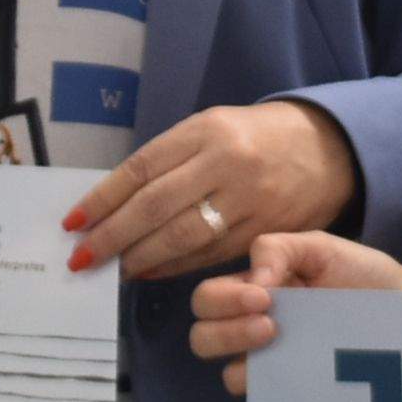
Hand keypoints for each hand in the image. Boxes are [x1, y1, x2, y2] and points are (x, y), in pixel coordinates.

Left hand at [66, 100, 359, 280]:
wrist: (328, 149)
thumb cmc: (255, 138)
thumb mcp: (212, 129)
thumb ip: (169, 161)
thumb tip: (114, 204)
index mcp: (207, 130)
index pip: (142, 168)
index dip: (103, 198)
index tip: (73, 222)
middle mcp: (226, 163)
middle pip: (156, 206)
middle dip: (113, 236)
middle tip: (83, 257)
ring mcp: (249, 199)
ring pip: (183, 236)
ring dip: (141, 258)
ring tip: (114, 269)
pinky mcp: (265, 232)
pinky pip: (210, 255)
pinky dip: (175, 267)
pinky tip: (150, 272)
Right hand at [192, 232, 401, 393]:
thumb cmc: (359, 273)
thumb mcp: (319, 247)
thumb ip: (279, 249)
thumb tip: (255, 280)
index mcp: (252, 291)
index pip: (207, 300)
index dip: (223, 300)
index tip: (265, 295)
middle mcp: (252, 329)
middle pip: (202, 338)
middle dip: (226, 330)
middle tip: (270, 323)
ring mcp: (273, 363)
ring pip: (227, 373)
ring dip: (243, 356)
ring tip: (278, 340)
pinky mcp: (296, 389)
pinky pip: (265, 398)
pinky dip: (270, 386)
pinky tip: (295, 370)